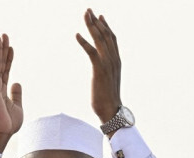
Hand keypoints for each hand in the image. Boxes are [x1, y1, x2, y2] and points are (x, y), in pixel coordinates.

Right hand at [0, 34, 22, 152]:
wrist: (1, 134)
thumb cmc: (7, 124)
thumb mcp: (17, 106)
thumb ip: (16, 94)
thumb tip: (17, 82)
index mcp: (2, 90)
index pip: (5, 70)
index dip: (8, 58)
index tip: (10, 46)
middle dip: (1, 49)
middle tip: (3, 35)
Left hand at [76, 9, 120, 123]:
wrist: (111, 110)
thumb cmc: (108, 99)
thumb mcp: (108, 81)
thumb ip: (105, 71)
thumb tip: (100, 69)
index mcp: (116, 61)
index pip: (112, 39)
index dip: (106, 26)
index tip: (100, 17)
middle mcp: (114, 60)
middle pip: (106, 35)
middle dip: (96, 22)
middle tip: (88, 11)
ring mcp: (108, 64)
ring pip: (100, 40)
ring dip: (91, 26)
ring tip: (85, 16)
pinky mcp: (99, 70)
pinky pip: (91, 52)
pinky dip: (84, 42)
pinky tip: (77, 35)